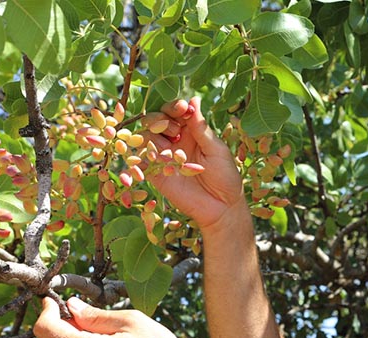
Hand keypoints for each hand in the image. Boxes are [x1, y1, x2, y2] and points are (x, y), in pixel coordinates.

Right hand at [143, 97, 244, 229]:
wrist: (222, 208)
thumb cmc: (225, 177)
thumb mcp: (216, 150)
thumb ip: (201, 128)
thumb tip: (194, 99)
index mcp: (191, 132)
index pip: (176, 112)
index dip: (176, 107)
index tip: (183, 107)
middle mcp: (175, 141)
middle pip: (156, 120)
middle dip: (162, 118)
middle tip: (175, 129)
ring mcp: (163, 156)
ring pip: (146, 135)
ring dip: (154, 133)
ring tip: (170, 143)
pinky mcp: (155, 173)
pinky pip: (142, 159)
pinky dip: (144, 152)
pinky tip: (156, 153)